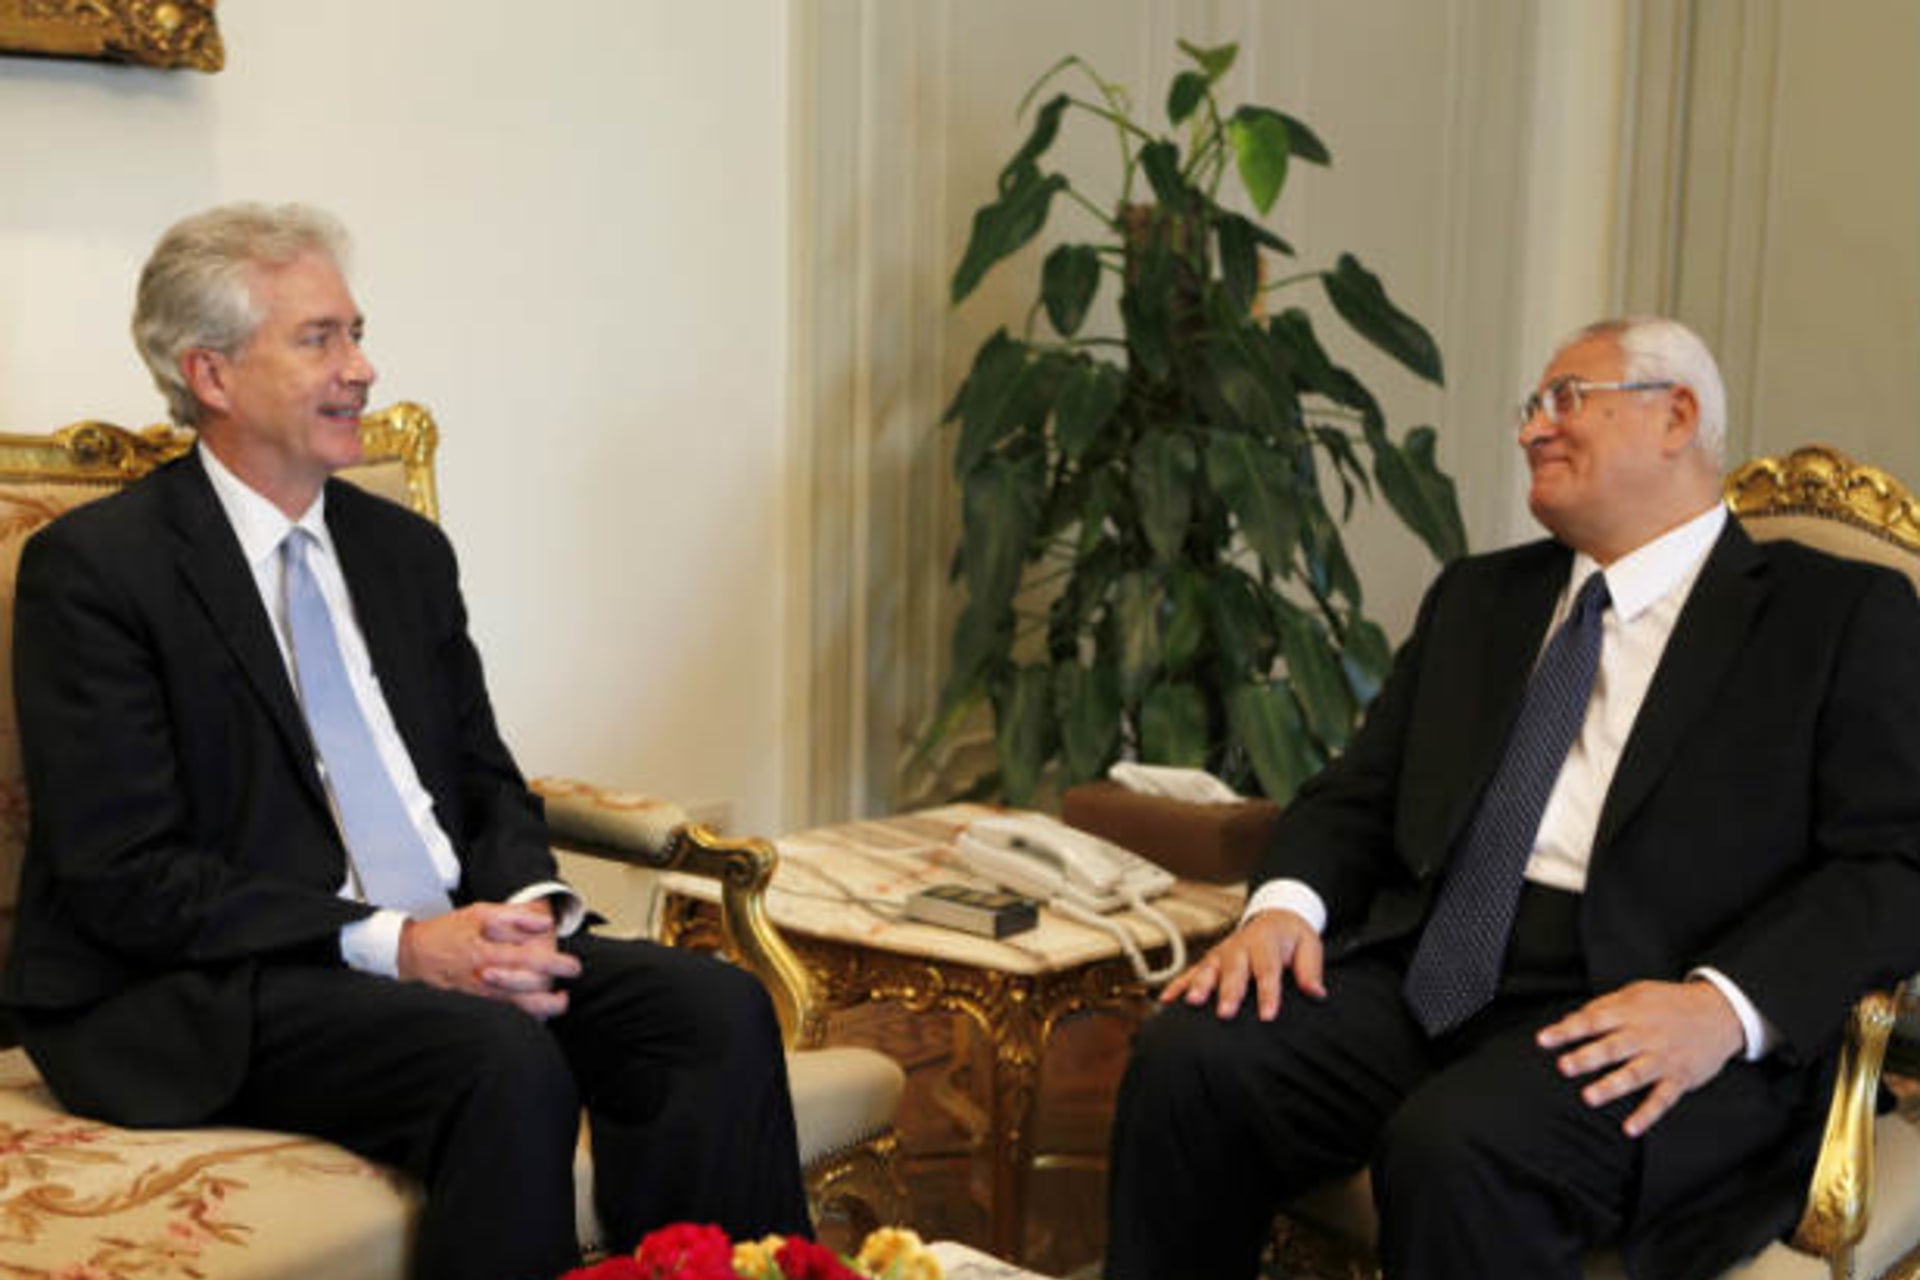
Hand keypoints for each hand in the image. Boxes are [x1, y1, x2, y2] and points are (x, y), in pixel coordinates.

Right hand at [397, 903, 582, 1019]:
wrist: (412, 955)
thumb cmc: (448, 932)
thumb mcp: (479, 913)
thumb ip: (514, 916)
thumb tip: (545, 923)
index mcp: (486, 953)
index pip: (528, 962)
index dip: (555, 965)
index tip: (573, 967)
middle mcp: (483, 979)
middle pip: (524, 995)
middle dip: (551, 997)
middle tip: (566, 991)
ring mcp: (478, 997)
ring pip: (514, 1012)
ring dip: (540, 1011)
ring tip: (558, 1003)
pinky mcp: (473, 1006)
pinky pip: (502, 1018)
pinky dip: (521, 1018)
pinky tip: (535, 1014)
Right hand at [1161, 909, 1324, 1021]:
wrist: (1275, 916)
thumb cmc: (1292, 937)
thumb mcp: (1310, 945)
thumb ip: (1311, 968)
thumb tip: (1315, 992)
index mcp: (1266, 942)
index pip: (1268, 969)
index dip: (1268, 993)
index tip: (1268, 1015)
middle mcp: (1240, 946)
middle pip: (1234, 970)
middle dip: (1228, 991)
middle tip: (1225, 1012)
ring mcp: (1222, 952)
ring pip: (1208, 969)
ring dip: (1199, 985)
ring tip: (1192, 1002)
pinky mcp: (1211, 960)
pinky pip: (1191, 972)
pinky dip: (1178, 984)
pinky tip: (1166, 1000)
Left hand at [1536, 979, 1744, 1136]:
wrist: (1721, 1012)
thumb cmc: (1671, 1002)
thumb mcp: (1637, 993)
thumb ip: (1603, 1006)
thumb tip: (1570, 1019)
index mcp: (1631, 1013)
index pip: (1593, 1020)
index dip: (1567, 1030)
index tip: (1543, 1039)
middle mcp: (1646, 1036)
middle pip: (1613, 1047)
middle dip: (1587, 1058)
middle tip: (1563, 1066)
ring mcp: (1664, 1058)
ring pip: (1635, 1075)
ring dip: (1612, 1086)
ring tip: (1589, 1097)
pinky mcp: (1680, 1078)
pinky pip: (1663, 1099)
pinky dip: (1647, 1115)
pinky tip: (1630, 1129)